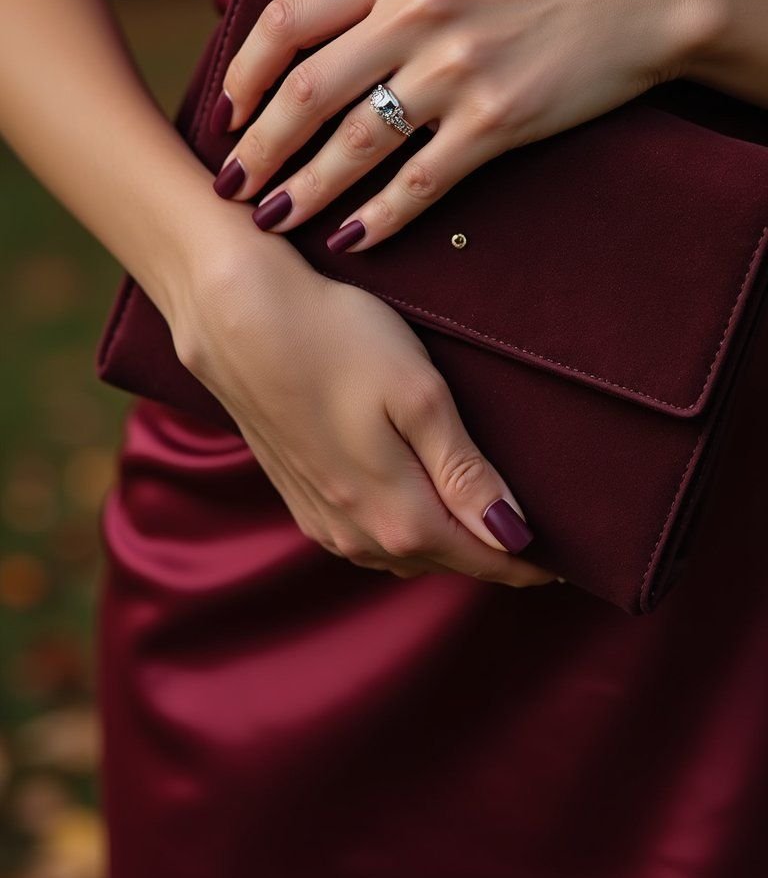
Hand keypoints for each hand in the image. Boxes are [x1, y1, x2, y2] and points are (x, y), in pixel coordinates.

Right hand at [171, 220, 559, 587]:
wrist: (235, 316)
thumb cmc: (336, 339)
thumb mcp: (418, 398)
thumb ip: (465, 474)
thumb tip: (514, 534)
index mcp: (399, 516)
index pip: (485, 558)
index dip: (533, 560)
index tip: (572, 554)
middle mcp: (358, 536)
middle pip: (446, 560)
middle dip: (492, 550)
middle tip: (539, 532)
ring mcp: (323, 521)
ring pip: (404, 553)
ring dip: (445, 541)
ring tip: (482, 512)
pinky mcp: (300, 499)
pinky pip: (368, 537)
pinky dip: (402, 528)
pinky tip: (412, 496)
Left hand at [210, 0, 712, 250]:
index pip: (288, 22)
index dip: (244, 74)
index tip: (226, 113)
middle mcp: (418, 14)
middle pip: (307, 92)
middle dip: (258, 149)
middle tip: (231, 188)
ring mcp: (459, 70)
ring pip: (355, 144)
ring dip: (304, 192)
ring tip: (272, 222)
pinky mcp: (498, 121)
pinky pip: (421, 180)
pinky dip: (380, 217)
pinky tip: (350, 241)